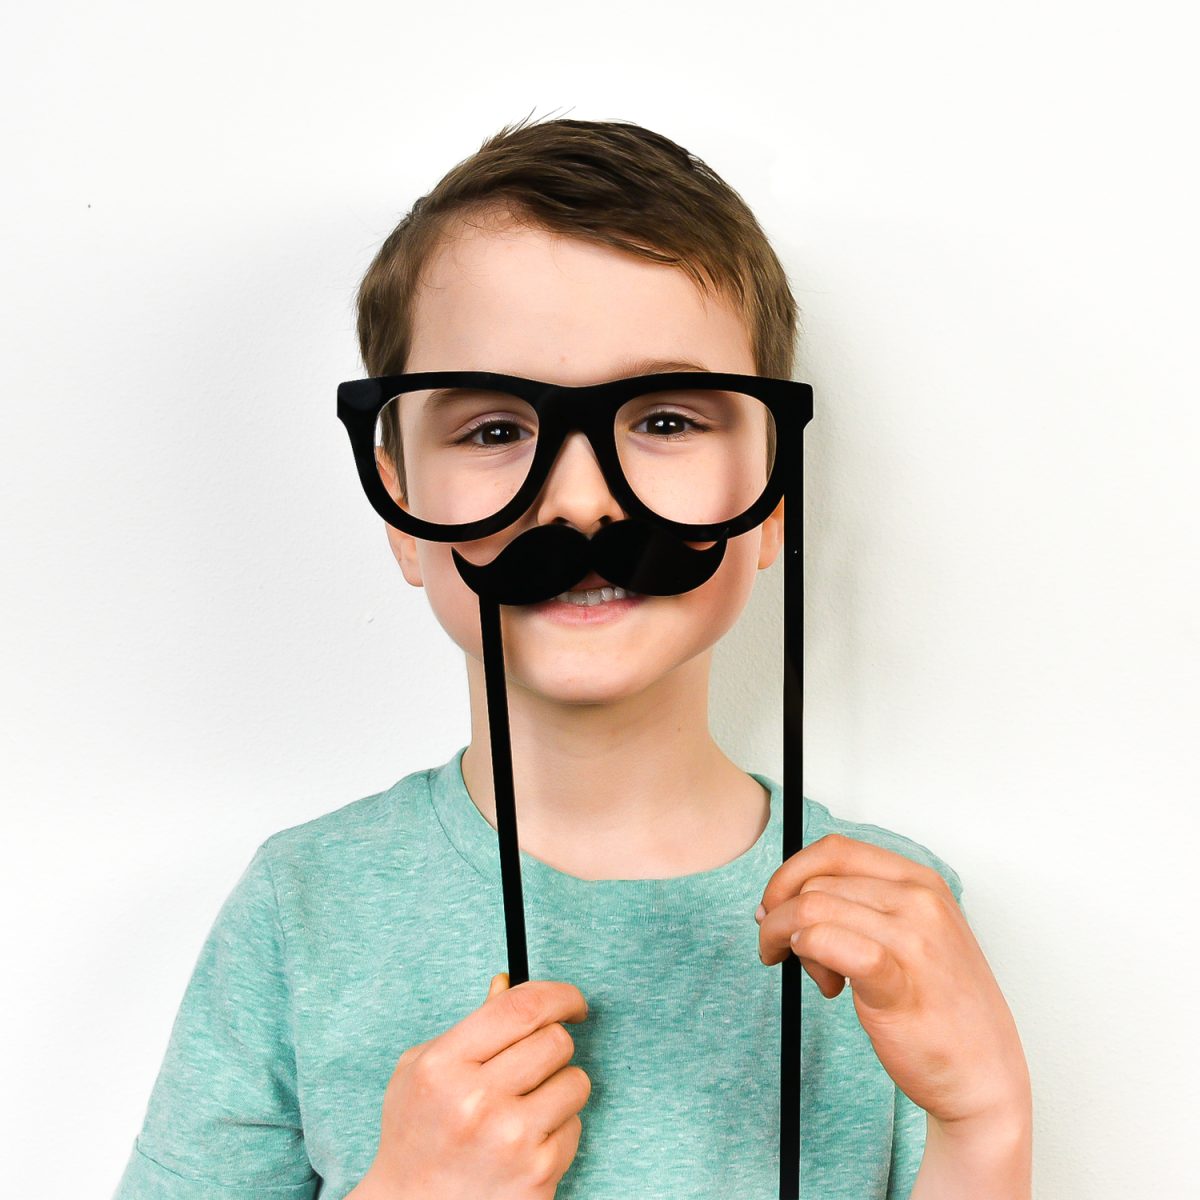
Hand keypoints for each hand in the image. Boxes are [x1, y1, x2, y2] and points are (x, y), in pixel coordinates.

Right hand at [360, 973, 591, 1198]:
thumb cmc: (417, 1132)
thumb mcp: (422, 1068)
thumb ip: (471, 1024)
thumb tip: (508, 983)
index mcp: (444, 1066)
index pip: (522, 1008)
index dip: (559, 994)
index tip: (572, 1001)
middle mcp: (477, 1103)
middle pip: (556, 1041)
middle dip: (552, 1045)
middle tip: (533, 1063)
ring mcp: (510, 1142)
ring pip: (576, 1081)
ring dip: (559, 1087)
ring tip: (525, 1106)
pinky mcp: (537, 1176)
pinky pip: (576, 1126)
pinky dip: (558, 1129)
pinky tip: (525, 1141)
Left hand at [756, 833, 1030, 1128]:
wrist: (985, 1076)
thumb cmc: (941, 1007)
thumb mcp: (913, 934)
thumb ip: (866, 905)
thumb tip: (790, 894)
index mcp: (921, 880)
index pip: (835, 850)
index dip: (789, 875)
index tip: (773, 905)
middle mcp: (918, 900)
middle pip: (816, 881)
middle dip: (782, 914)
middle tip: (783, 948)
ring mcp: (913, 938)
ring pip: (811, 909)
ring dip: (790, 940)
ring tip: (819, 977)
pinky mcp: (898, 982)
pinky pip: (827, 943)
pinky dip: (806, 953)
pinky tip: (824, 983)